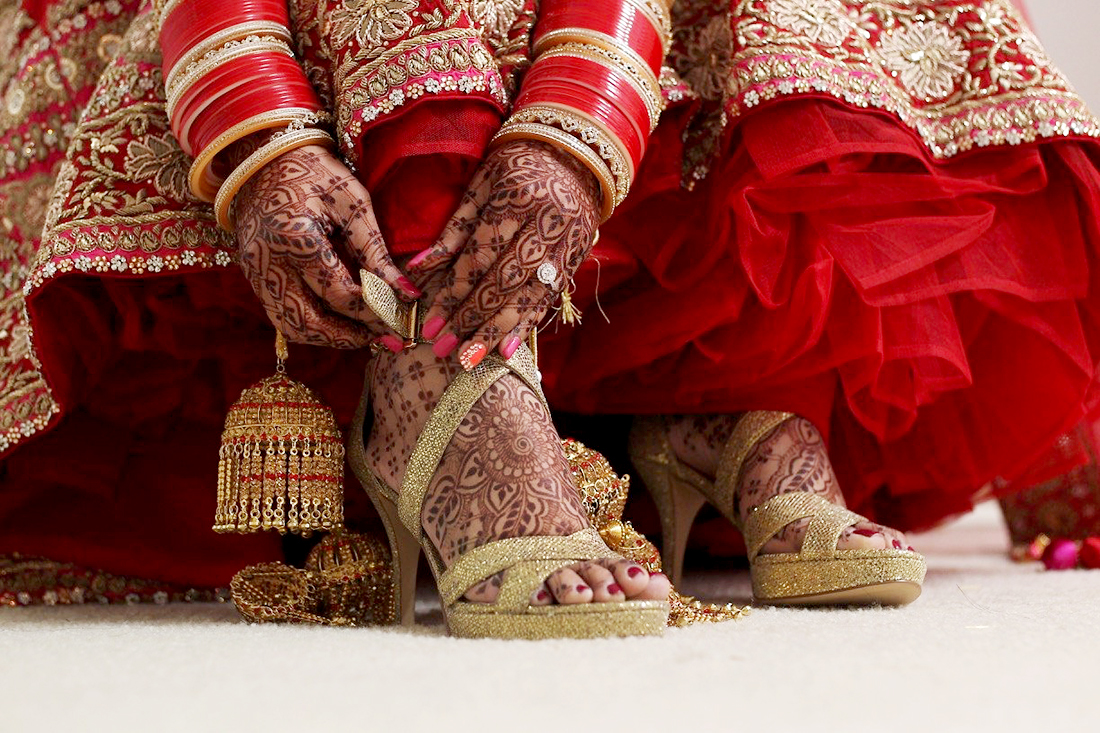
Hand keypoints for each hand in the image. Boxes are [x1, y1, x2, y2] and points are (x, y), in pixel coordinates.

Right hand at [234, 145, 420, 348]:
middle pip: (309, 322)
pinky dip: (312, 323)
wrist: (263, 154)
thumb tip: (408, 294)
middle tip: (386, 337)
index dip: (376, 310)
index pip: (341, 294)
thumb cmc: (315, 171)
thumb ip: (376, 252)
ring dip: (329, 337)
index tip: (405, 316)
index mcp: (295, 238)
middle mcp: (267, 262)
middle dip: (350, 336)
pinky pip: (281, 313)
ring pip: (291, 326)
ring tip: (364, 333)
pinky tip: (340, 319)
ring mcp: (254, 271)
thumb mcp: (353, 203)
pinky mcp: (252, 275)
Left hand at [408, 139, 600, 366]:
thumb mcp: (481, 184)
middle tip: (443, 349)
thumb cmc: (516, 163)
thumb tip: (418, 270)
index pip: (479, 256)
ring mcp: (564, 245)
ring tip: (470, 360)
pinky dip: (526, 325)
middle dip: (471, 319)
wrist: (577, 152)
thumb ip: (454, 230)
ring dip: (496, 332)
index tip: (430, 323)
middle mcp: (544, 226)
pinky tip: (507, 351)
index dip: (454, 292)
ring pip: (527, 297)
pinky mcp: (574, 259)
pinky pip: (547, 298)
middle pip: (503, 282)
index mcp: (515, 199)